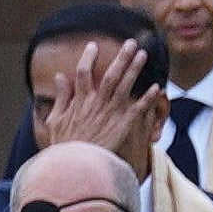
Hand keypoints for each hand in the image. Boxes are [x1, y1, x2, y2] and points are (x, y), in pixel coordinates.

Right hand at [36, 38, 152, 162]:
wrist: (76, 168)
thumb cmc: (64, 148)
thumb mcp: (55, 121)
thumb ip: (60, 97)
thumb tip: (59, 76)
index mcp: (79, 101)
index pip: (83, 73)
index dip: (88, 58)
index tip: (93, 46)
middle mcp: (96, 103)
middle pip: (110, 74)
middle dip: (121, 57)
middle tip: (131, 43)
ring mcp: (110, 114)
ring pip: (125, 86)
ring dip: (135, 69)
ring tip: (143, 55)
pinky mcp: (123, 126)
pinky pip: (138, 109)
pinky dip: (148, 98)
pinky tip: (157, 88)